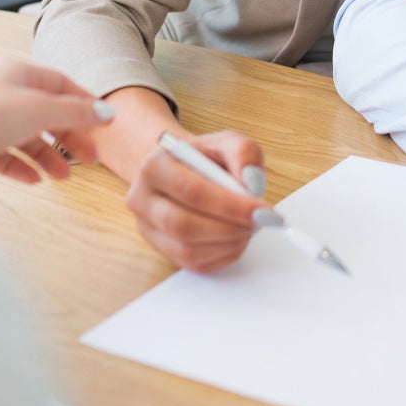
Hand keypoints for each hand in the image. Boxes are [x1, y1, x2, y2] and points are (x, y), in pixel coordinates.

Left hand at [0, 57, 114, 186]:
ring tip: (62, 177)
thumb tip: (107, 112)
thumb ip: (74, 112)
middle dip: (69, 136)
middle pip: (46, 113)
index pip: (61, 84)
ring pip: (26, 137)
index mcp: (16, 73)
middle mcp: (1, 93)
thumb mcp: (37, 110)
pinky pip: (4, 156)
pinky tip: (33, 180)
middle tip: (89, 158)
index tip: (104, 124)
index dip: (85, 104)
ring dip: (47, 156)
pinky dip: (21, 167)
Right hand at [125, 127, 269, 272]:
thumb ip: (243, 153)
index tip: (262, 211)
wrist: (183, 169)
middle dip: (229, 228)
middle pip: (184, 225)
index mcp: (155, 165)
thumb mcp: (227, 142)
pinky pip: (192, 263)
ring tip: (249, 228)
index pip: (192, 192)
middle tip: (259, 223)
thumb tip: (251, 182)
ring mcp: (147, 227)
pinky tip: (236, 239)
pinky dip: (222, 256)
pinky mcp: (160, 248)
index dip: (231, 205)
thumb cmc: (206, 157)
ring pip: (187, 250)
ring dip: (227, 244)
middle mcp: (142, 198)